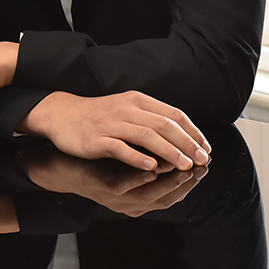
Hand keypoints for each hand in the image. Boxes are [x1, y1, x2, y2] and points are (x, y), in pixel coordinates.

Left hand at [21, 148, 207, 215]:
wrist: (63, 165)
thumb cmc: (100, 161)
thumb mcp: (129, 161)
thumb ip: (152, 157)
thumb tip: (180, 144)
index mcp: (141, 198)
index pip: (174, 194)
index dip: (192, 181)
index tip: (206, 163)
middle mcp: (132, 203)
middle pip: (167, 199)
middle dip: (187, 182)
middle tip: (202, 165)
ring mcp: (118, 198)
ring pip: (150, 196)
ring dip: (170, 183)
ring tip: (185, 167)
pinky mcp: (103, 188)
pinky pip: (125, 186)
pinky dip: (140, 178)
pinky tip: (153, 168)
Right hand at [22, 90, 211, 171]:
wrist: (63, 115)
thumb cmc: (100, 116)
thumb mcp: (128, 110)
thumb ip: (152, 120)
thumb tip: (183, 136)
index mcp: (139, 101)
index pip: (174, 114)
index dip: (193, 132)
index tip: (205, 148)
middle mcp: (128, 109)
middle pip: (165, 125)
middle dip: (187, 144)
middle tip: (202, 159)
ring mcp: (112, 123)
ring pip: (147, 136)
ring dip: (169, 152)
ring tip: (185, 166)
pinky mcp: (97, 139)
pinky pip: (120, 148)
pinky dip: (138, 157)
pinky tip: (152, 168)